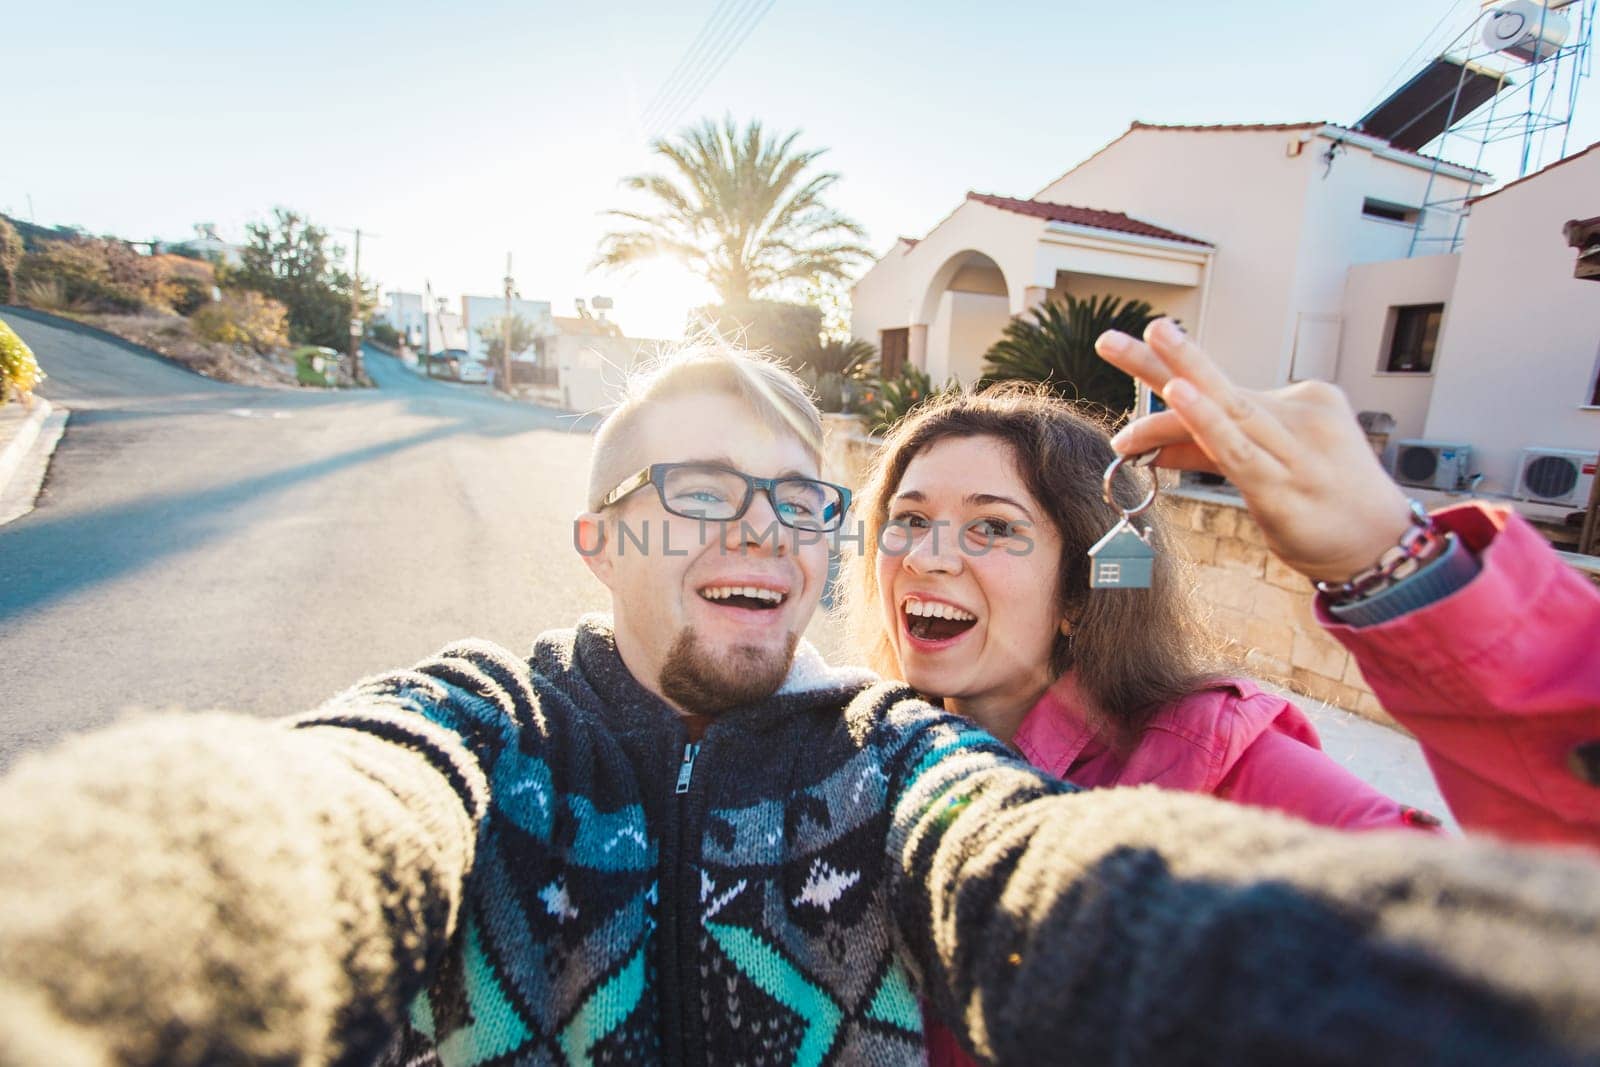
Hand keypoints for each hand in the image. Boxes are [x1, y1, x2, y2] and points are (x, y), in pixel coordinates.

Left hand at [1095, 319, 1414, 584]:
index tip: (1125, 373)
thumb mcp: (1265, 469)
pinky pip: (1237, 449)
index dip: (1164, 392)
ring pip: (1225, 409)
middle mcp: (1296, 417)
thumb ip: (1209, 452)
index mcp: (1298, 403)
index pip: (1220, 394)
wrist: (1384, 546)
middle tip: (1108, 338)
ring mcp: (1293, 449)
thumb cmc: (1324, 504)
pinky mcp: (1284, 485)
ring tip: (1143, 340)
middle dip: (1162, 357)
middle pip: (1217, 384)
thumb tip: (1152, 446)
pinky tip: (1179, 396)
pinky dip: (1206, 422)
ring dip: (1180, 375)